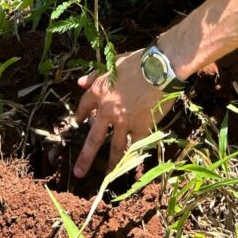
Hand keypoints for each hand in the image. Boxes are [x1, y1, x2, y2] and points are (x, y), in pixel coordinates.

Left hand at [72, 50, 170, 177]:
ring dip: (111, 164)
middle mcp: (108, 110)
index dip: (81, 115)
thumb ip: (96, 75)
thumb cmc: (137, 61)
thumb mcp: (113, 64)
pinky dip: (136, 158)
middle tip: (79, 173)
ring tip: (108, 176)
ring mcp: (124, 121)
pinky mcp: (142, 127)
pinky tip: (134, 169)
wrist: (159, 68)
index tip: (78, 122)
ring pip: (115, 147)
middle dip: (86, 158)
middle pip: (94, 138)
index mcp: (99, 92)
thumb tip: (80, 82)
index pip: (85, 106)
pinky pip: (137, 146)